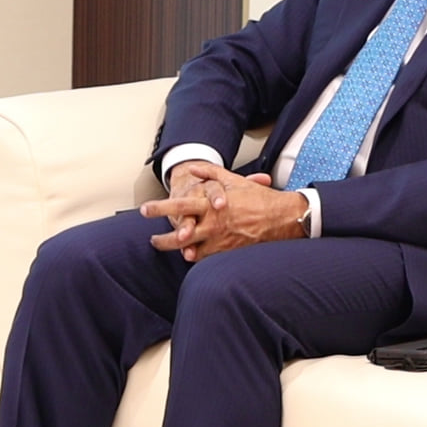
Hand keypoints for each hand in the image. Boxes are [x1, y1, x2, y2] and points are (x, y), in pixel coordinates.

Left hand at [141, 163, 305, 261]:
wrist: (283, 219)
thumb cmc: (259, 198)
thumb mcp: (234, 180)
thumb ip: (210, 172)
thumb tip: (191, 168)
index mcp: (211, 206)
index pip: (179, 207)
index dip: (159, 209)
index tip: (144, 210)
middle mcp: (213, 225)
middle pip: (179, 236)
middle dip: (162, 239)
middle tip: (152, 239)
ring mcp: (220, 241)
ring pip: (190, 251)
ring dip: (177, 250)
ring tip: (168, 247)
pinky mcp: (228, 253)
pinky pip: (206, 259)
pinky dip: (196, 257)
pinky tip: (189, 255)